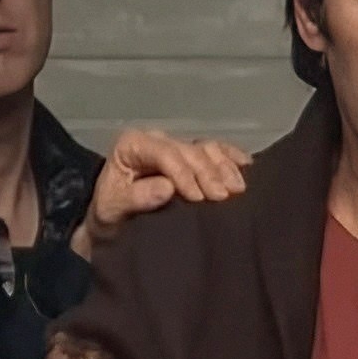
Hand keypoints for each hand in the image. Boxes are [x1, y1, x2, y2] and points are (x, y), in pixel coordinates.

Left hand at [74, 129, 251, 254]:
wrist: (112, 218)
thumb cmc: (110, 212)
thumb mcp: (113, 208)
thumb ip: (137, 197)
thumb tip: (167, 188)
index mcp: (133, 145)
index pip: (165, 153)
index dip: (184, 173)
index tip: (197, 198)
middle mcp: (157, 140)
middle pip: (190, 151)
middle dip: (208, 173)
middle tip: (223, 197)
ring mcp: (176, 146)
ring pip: (206, 148)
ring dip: (225, 167)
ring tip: (237, 189)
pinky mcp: (190, 156)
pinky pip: (215, 150)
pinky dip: (232, 157)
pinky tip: (247, 167)